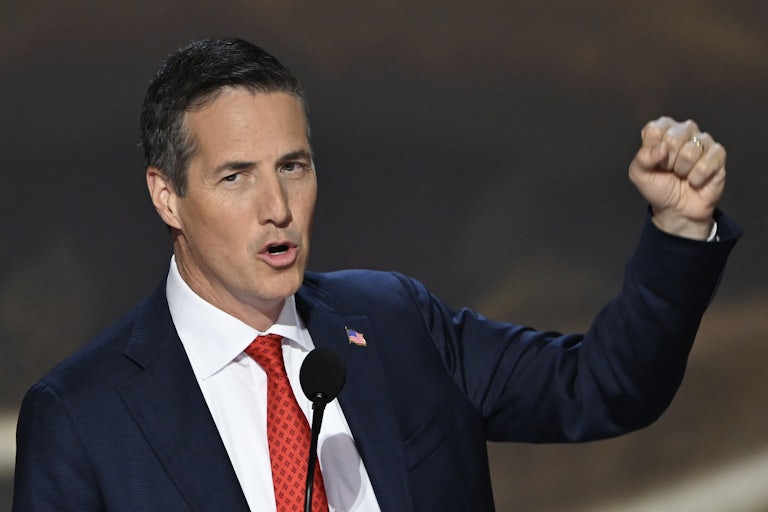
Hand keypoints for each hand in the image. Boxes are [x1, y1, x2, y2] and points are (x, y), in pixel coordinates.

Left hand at [628, 117, 725, 239]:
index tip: (655, 161)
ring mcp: (703, 141)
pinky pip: (706, 163)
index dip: (652, 150)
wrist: (677, 209)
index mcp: (663, 131)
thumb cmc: (659, 187)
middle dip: (667, 161)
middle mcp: (684, 131)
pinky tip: (695, 179)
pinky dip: (697, 177)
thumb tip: (662, 148)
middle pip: (673, 138)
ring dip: (682, 170)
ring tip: (682, 174)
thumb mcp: (639, 174)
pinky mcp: (718, 154)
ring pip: (690, 151)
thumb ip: (642, 158)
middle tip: (669, 170)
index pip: (655, 129)